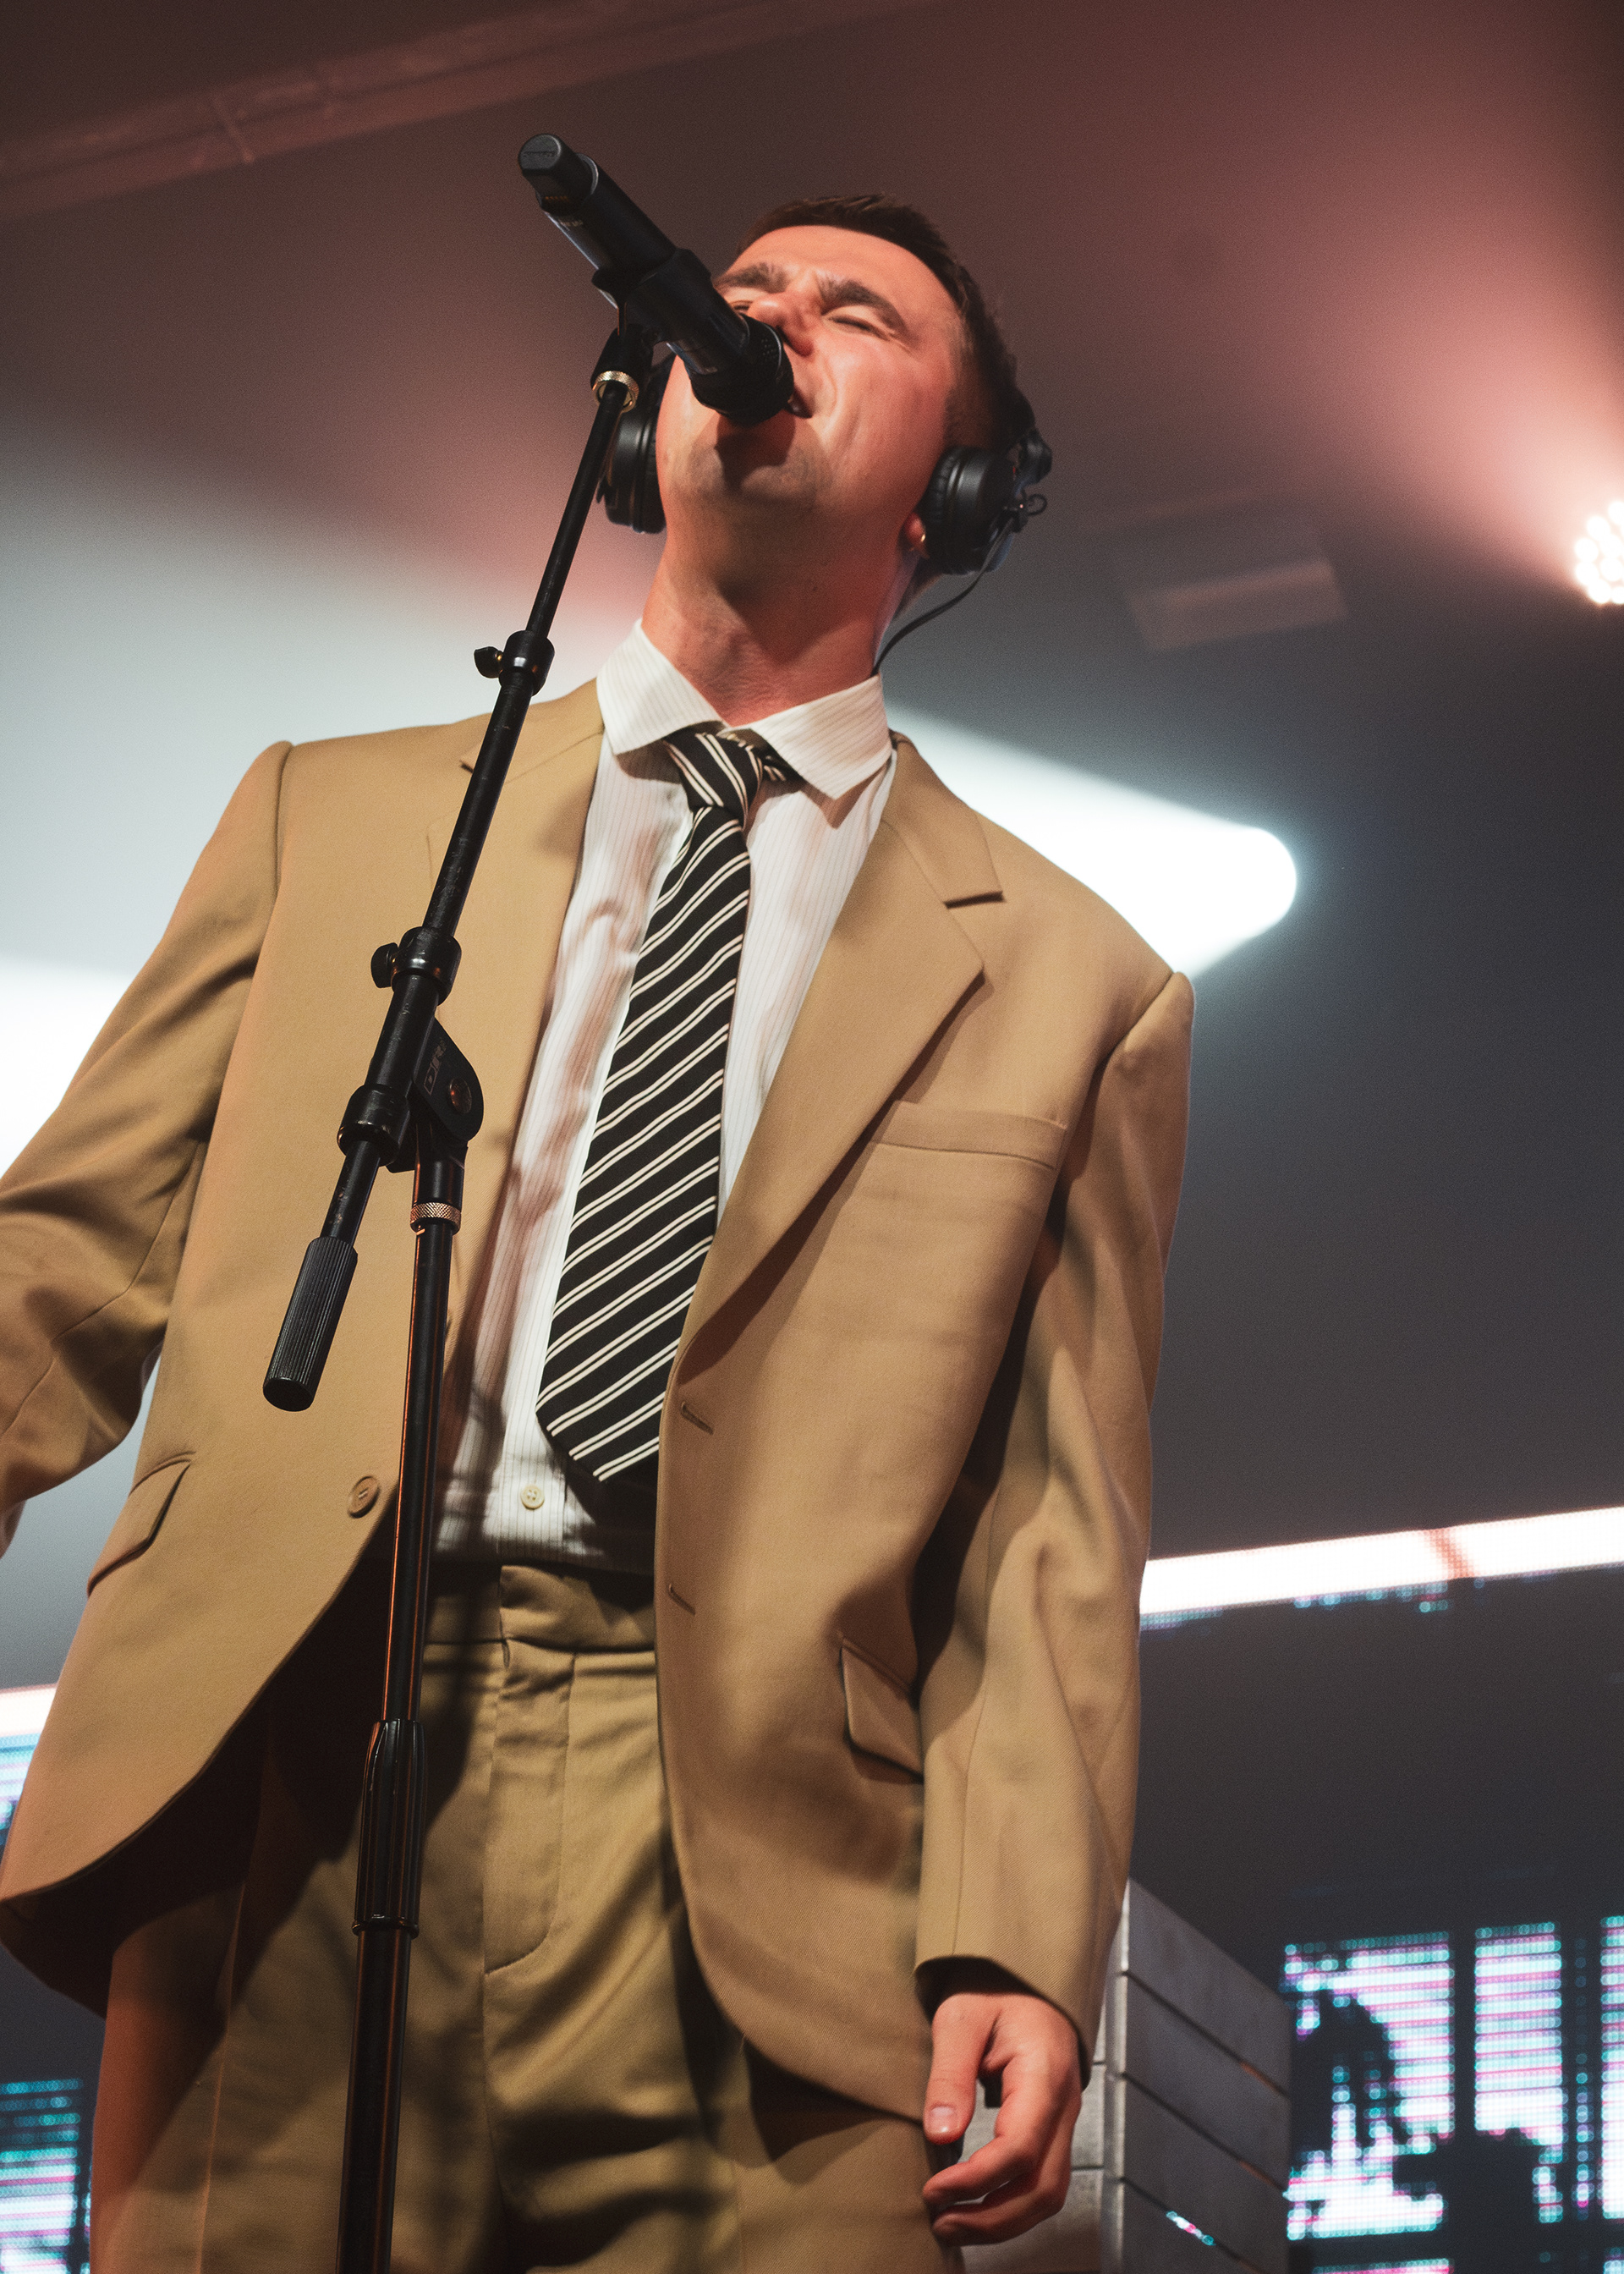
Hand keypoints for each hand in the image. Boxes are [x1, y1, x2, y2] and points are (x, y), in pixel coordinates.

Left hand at [919, 1972, 1081, 2244]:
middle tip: (940, 2222)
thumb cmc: (990, 1990)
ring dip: (1003, 2221)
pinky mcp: (1054, 2127)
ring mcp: (1064, 2119)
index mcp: (1043, 2075)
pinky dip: (1012, 2206)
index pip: (1019, 2150)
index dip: (976, 2181)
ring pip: (1049, 2194)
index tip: (933, 2190)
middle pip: (1042, 2188)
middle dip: (991, 2219)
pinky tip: (976, 2208)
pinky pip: (1044, 2181)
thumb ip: (950, 2075)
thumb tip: (940, 2136)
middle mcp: (1064, 2105)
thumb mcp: (960, 2018)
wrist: (1022, 1977)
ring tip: (952, 2224)